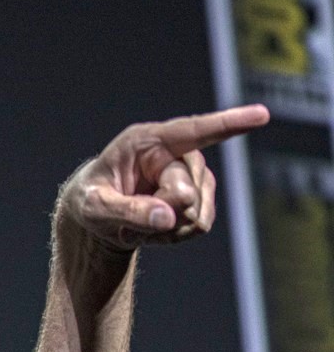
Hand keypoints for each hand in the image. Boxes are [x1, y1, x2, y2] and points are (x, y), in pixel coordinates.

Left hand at [58, 104, 269, 251]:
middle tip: (127, 215)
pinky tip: (154, 226)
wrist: (98, 215)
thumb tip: (168, 217)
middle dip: (157, 212)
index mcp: (146, 141)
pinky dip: (173, 235)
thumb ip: (125, 211)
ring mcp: (193, 173)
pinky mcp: (201, 195)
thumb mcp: (94, 208)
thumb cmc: (90, 200)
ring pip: (195, 213)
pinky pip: (198, 225)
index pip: (193, 131)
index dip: (228, 124)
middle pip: (184, 193)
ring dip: (164, 227)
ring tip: (138, 219)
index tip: (261, 115)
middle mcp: (176, 152)